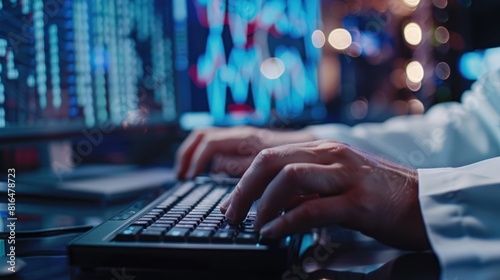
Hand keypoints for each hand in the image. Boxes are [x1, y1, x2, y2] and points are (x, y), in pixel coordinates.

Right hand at [175, 126, 314, 178]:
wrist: (320, 146)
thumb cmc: (304, 164)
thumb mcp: (279, 177)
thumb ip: (256, 184)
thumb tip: (230, 201)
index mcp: (251, 142)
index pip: (211, 146)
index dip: (197, 163)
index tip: (189, 181)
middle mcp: (245, 136)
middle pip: (204, 137)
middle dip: (188, 156)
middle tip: (182, 177)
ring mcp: (245, 136)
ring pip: (208, 136)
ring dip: (193, 153)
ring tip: (186, 173)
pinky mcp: (246, 141)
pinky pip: (217, 142)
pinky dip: (205, 155)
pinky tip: (206, 171)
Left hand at [220, 140, 430, 250]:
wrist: (426, 202)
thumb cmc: (380, 194)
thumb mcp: (338, 182)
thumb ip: (307, 187)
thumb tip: (272, 202)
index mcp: (324, 150)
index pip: (270, 155)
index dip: (244, 179)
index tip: (232, 203)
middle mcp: (331, 156)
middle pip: (272, 162)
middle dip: (244, 189)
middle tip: (233, 214)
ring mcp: (346, 176)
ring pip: (289, 178)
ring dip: (263, 204)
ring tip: (254, 225)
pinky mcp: (360, 202)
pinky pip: (313, 209)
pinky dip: (286, 222)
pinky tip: (275, 233)